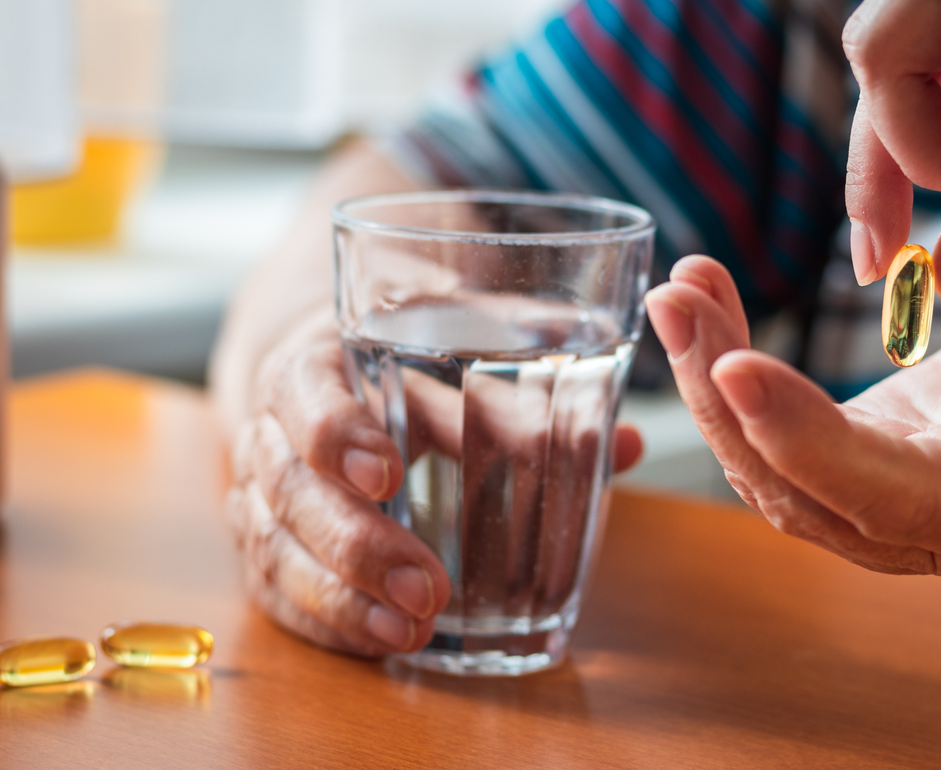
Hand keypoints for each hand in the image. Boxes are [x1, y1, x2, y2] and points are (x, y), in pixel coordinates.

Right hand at [226, 309, 642, 655]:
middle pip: (286, 487)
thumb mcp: (456, 358)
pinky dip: (326, 621)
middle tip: (426, 585)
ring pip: (273, 547)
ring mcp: (260, 492)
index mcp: (316, 363)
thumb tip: (621, 445)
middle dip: (355, 543)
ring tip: (411, 631)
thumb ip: (528, 401)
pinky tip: (381, 642)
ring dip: (342, 597)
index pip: (303, 392)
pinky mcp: (268, 544)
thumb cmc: (404, 360)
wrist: (329, 373)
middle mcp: (274, 430)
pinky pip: (274, 590)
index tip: (387, 473)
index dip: (336, 434)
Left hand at [645, 256, 940, 575]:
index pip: (882, 492)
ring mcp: (868, 511)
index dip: (804, 439)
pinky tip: (702, 308)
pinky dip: (721, 375)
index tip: (732, 366)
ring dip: (705, 379)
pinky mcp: (839, 474)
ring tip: (679, 292)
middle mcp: (914, 530)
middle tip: (676, 301)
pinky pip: (763, 439)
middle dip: (722, 396)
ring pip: (762, 467)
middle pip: (796, 486)